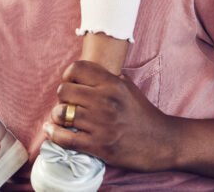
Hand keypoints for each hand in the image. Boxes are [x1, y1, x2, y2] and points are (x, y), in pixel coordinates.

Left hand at [43, 60, 176, 172]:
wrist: (161, 142)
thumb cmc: (143, 113)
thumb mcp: (129, 87)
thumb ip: (109, 77)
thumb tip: (87, 71)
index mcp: (112, 84)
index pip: (77, 68)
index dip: (68, 75)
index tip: (70, 82)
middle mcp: (105, 101)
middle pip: (65, 90)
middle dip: (63, 97)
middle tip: (68, 103)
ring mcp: (101, 124)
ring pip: (62, 113)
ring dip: (58, 116)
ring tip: (63, 118)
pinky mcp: (98, 145)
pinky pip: (65, 138)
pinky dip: (54, 135)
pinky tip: (51, 132)